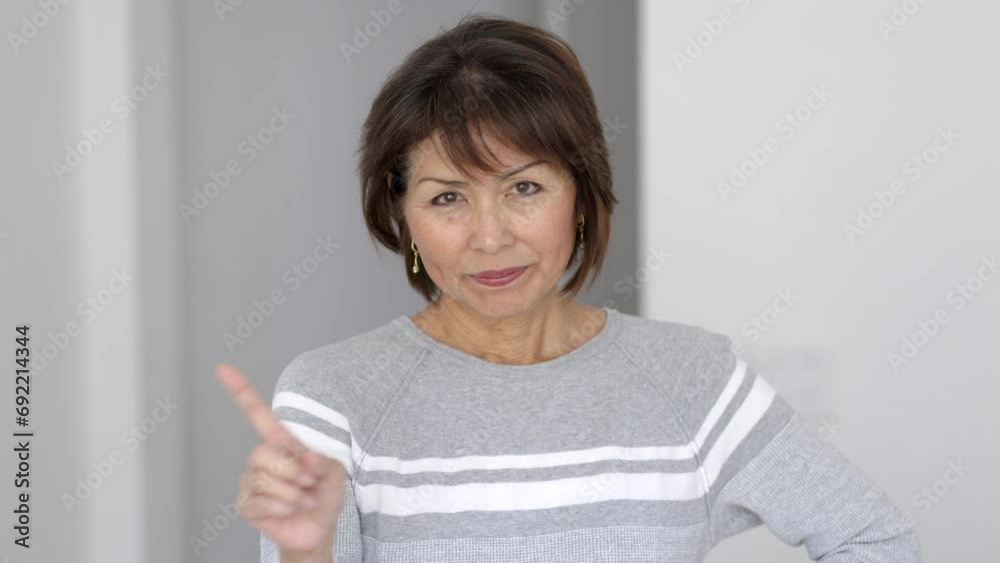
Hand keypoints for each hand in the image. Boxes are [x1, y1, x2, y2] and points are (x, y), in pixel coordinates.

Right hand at [217, 363, 347, 557]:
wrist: (317, 528)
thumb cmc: (324, 494)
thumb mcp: (335, 473)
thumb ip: (326, 461)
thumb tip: (307, 457)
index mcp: (281, 442)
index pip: (256, 413)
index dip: (240, 390)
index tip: (222, 368)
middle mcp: (261, 458)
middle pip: (263, 455)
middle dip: (292, 471)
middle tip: (310, 483)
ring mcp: (250, 481)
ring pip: (264, 481)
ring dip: (292, 493)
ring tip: (304, 498)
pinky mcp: (246, 504)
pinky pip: (260, 501)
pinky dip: (284, 507)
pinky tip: (291, 509)